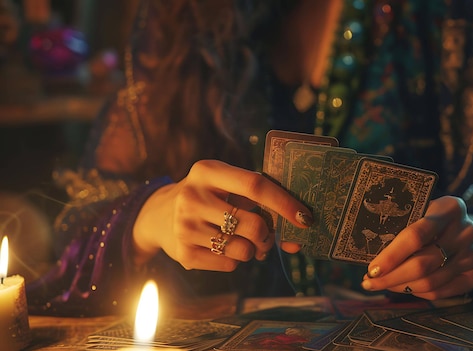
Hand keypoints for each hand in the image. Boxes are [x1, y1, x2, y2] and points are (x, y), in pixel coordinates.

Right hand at [133, 160, 312, 270]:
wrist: (159, 215)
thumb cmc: (209, 196)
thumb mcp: (224, 182)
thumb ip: (258, 195)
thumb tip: (299, 227)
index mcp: (207, 171)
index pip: (255, 186)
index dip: (285, 203)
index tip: (305, 218)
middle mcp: (192, 196)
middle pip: (254, 224)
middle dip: (268, 234)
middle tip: (264, 234)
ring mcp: (185, 226)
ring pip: (244, 250)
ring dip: (252, 249)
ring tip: (238, 238)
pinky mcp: (184, 254)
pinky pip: (230, 264)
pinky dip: (234, 259)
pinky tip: (219, 246)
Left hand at [361, 196, 472, 299]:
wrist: (468, 230)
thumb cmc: (434, 219)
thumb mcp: (422, 210)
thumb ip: (403, 224)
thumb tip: (370, 251)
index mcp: (449, 208)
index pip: (416, 236)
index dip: (391, 256)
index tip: (372, 269)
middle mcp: (466, 231)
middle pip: (422, 263)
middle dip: (390, 277)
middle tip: (370, 282)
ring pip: (429, 282)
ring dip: (400, 287)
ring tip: (383, 284)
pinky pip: (439, 292)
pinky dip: (417, 293)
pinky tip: (403, 287)